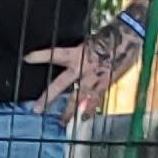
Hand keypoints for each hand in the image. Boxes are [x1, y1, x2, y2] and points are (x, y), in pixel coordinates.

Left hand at [31, 14, 145, 117]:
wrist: (130, 34)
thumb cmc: (112, 35)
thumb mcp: (92, 42)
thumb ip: (82, 55)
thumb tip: (74, 66)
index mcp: (77, 53)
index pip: (55, 54)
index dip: (40, 56)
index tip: (26, 58)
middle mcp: (82, 67)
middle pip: (60, 84)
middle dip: (48, 98)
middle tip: (36, 110)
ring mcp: (93, 77)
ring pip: (76, 99)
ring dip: (68, 113)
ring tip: (61, 124)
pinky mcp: (105, 84)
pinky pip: (95, 101)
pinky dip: (89, 111)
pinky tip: (83, 119)